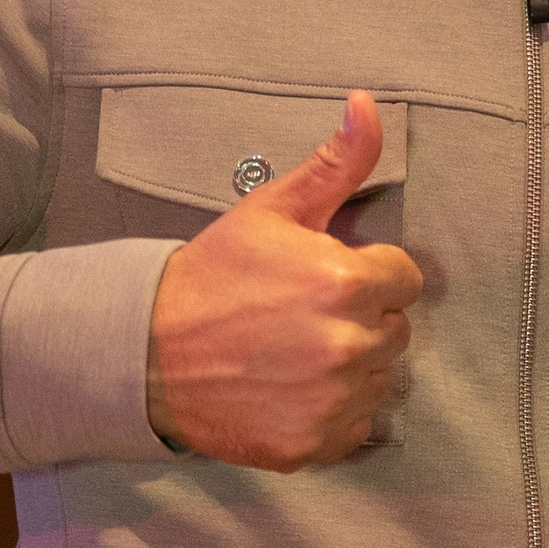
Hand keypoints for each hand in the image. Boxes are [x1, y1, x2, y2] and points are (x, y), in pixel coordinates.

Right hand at [145, 93, 423, 471]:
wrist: (144, 352)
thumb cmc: (211, 276)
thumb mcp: (270, 210)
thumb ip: (335, 164)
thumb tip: (368, 104)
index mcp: (347, 282)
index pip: (404, 278)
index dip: (368, 275)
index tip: (325, 280)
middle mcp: (349, 344)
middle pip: (395, 331)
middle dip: (361, 320)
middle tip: (302, 317)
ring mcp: (333, 400)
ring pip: (379, 380)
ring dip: (350, 369)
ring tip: (293, 355)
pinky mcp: (314, 443)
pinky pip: (356, 429)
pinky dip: (332, 415)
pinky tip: (290, 392)